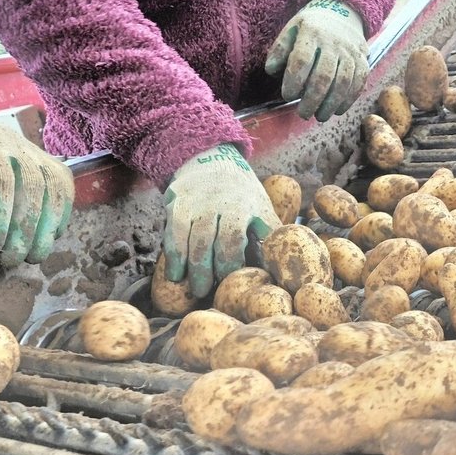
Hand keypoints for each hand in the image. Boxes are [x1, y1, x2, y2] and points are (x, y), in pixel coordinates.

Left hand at [0, 118, 73, 265]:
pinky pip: (64, 191)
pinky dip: (59, 218)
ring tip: (31, 257)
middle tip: (10, 260)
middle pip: (31, 184)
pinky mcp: (51, 165)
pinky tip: (45, 239)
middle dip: (24, 228)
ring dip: (45, 228)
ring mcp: (35, 152)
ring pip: (53, 188)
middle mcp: (11, 139)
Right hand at [163, 144, 279, 295]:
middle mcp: (216, 204)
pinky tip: (174, 275)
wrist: (211, 161)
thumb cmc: (243, 195)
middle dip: (207, 269)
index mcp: (241, 206)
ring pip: (188, 239)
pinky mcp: (176, 205)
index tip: (229, 281)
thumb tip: (283, 267)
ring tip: (191, 289)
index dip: (230, 261)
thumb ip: (269, 233)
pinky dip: (173, 255)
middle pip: (208, 241)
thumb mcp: (262, 207)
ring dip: (189, 266)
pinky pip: (172, 233)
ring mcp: (194, 205)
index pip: (233, 237)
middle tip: (206, 292)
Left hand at [265, 0, 368, 121]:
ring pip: (343, 82)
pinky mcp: (363, 61)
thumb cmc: (311, 27)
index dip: (294, 81)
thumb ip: (279, 50)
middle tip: (303, 114)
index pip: (302, 60)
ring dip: (331, 104)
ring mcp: (351, 52)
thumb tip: (272, 71)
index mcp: (312, 32)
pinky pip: (358, 83)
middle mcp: (334, 42)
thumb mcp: (291, 30)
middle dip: (312, 99)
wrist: (343, 12)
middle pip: (323, 76)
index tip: (287, 95)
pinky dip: (348, 100)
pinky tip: (337, 110)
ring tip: (320, 116)